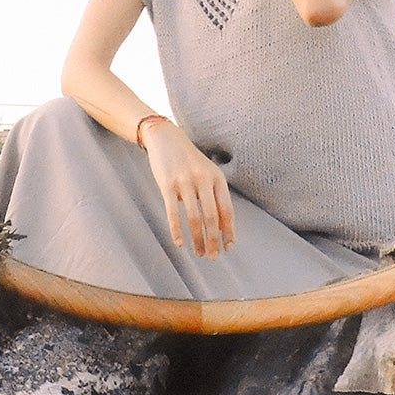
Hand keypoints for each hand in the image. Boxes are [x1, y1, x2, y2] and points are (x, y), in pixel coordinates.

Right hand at [141, 118, 235, 256]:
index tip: (229, 248)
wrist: (166, 137)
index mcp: (217, 178)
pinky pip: (173, 212)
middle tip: (213, 257)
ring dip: (197, 239)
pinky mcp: (167, 184)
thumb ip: (215, 196)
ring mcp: (185, 181)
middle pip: (212, 216)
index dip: (229, 231)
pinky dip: (177, 230)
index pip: (227, 209)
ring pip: (194, 217)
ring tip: (199, 253)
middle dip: (213, 240)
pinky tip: (179, 243)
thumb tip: (223, 227)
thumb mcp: (207, 173)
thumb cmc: (189, 160)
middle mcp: (203, 179)